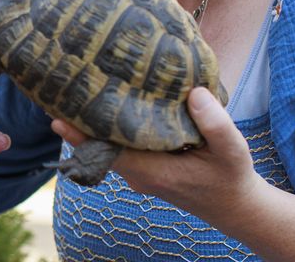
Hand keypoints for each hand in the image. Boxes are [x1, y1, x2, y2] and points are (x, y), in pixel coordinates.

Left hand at [50, 87, 264, 220]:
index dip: (83, 136)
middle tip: (63, 90)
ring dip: (97, 122)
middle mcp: (140, 173)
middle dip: (82, 122)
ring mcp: (141, 171)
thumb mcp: (233, 150)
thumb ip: (215, 123)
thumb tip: (193, 92)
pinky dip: (113, 127)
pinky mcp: (147, 166)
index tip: (58, 119)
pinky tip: (111, 103)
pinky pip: (122, 146)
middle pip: (102, 147)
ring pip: (110, 146)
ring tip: (80, 89)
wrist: (237, 206)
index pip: (108, 153)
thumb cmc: (232, 177)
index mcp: (154, 172)